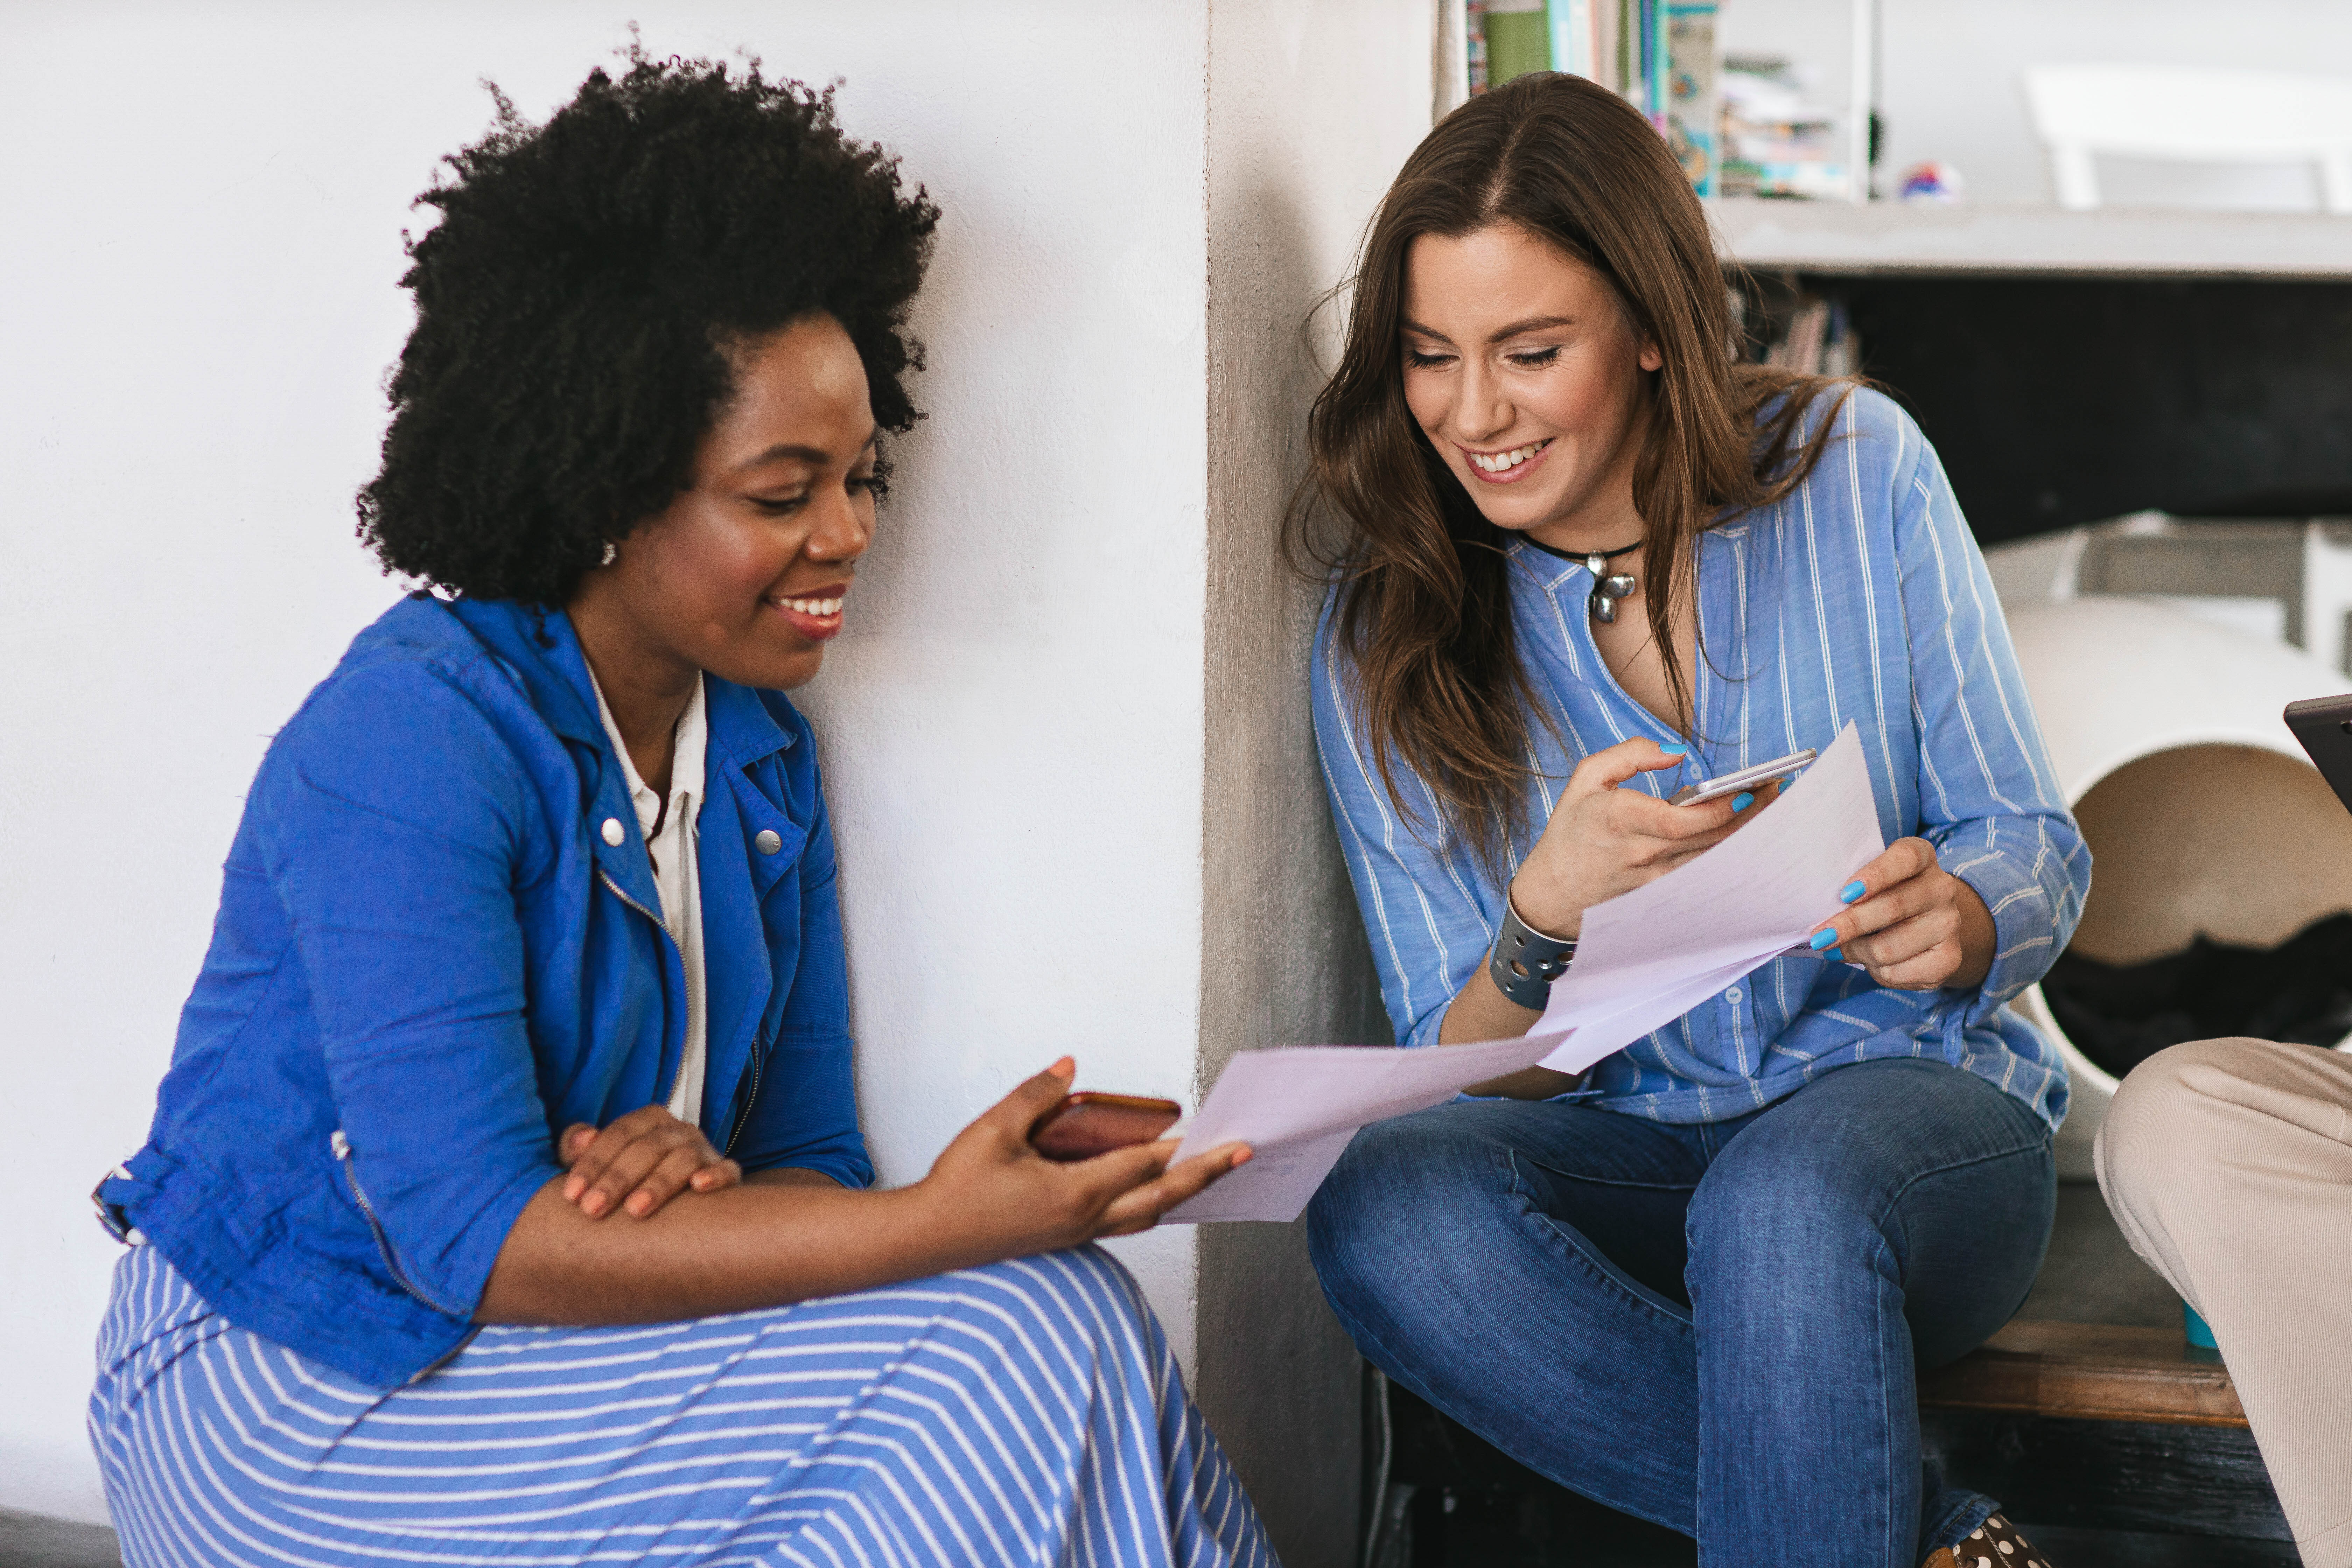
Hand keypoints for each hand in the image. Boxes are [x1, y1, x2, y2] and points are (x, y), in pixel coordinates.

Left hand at [558, 1107, 740, 1219]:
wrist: (681, 1207)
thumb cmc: (630, 1182)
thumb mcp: (602, 1164)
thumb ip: (581, 1150)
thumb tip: (582, 1138)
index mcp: (650, 1121)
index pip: (619, 1133)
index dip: (593, 1162)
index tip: (572, 1195)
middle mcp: (679, 1131)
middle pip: (648, 1147)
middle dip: (617, 1179)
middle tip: (592, 1210)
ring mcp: (705, 1151)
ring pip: (683, 1159)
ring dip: (658, 1184)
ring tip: (634, 1211)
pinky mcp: (727, 1174)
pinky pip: (727, 1171)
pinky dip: (716, 1176)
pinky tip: (699, 1187)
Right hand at [912, 1059, 1249, 1254]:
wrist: (928, 1237)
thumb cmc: (957, 1186)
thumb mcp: (993, 1129)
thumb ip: (1035, 1094)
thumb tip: (1069, 1065)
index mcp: (1072, 1192)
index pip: (1141, 1165)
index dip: (1180, 1146)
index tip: (1215, 1133)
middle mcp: (1084, 1219)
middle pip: (1161, 1198)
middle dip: (1206, 1175)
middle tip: (1242, 1156)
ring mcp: (1077, 1234)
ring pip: (1145, 1217)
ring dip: (1180, 1195)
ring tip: (1208, 1174)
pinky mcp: (1065, 1239)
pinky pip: (1123, 1223)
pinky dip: (1149, 1206)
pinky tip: (1153, 1191)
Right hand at [1509, 738, 1776, 937]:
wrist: (1553, 893)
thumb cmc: (1571, 831)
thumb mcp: (1586, 778)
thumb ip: (1630, 755)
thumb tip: (1675, 753)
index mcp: (1618, 820)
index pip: (1677, 821)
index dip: (1717, 809)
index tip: (1747, 791)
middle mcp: (1640, 854)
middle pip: (1707, 839)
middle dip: (1748, 815)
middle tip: (1774, 790)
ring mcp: (1653, 880)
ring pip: (1713, 859)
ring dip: (1746, 836)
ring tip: (1771, 809)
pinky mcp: (1662, 895)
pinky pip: (1705, 875)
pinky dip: (1730, 856)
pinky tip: (1750, 837)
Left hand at [1806, 837, 1994, 990]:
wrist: (1926, 925)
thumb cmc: (1883, 895)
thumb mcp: (1870, 880)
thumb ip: (1852, 888)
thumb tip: (1817, 914)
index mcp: (1921, 856)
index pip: (1905, 858)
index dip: (1875, 876)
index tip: (1845, 894)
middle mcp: (1942, 887)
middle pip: (1893, 906)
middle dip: (1849, 925)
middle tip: (1819, 938)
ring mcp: (1949, 923)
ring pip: (1889, 946)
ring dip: (1856, 952)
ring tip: (1840, 950)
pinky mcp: (1950, 958)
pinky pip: (1899, 972)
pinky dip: (1876, 972)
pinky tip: (1871, 963)